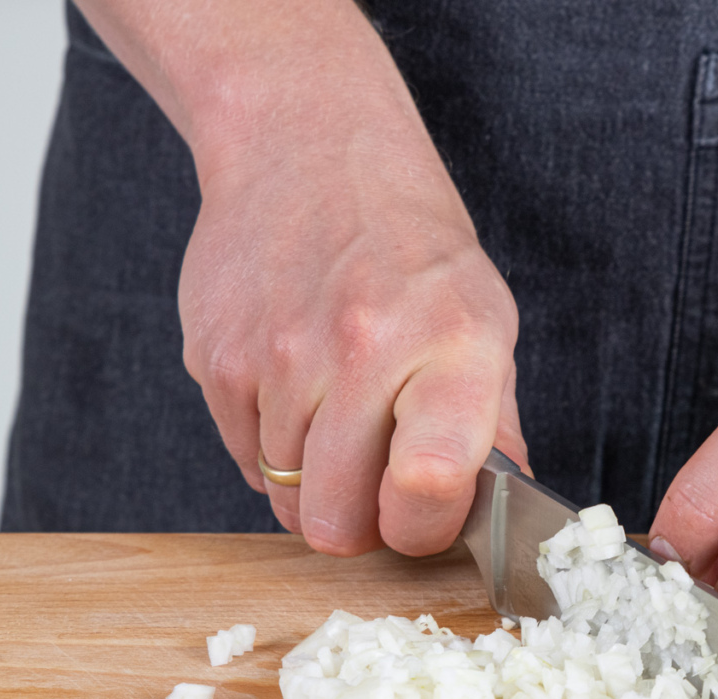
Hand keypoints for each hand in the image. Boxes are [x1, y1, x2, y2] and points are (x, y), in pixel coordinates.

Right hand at [179, 123, 525, 556]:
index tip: (422, 515)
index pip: (427, 485)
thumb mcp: (485, 320)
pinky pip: (242, 459)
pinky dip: (271, 447)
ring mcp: (277, 356)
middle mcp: (361, 349)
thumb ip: (494, 424)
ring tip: (338, 415)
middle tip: (375, 482)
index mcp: (451, 346)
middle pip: (336, 522)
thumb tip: (502, 511)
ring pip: (285, 498)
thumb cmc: (412, 249)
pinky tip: (297, 389)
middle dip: (358, 523)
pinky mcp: (215, 358)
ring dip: (313, 481)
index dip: (422, 529)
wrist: (310, 150)